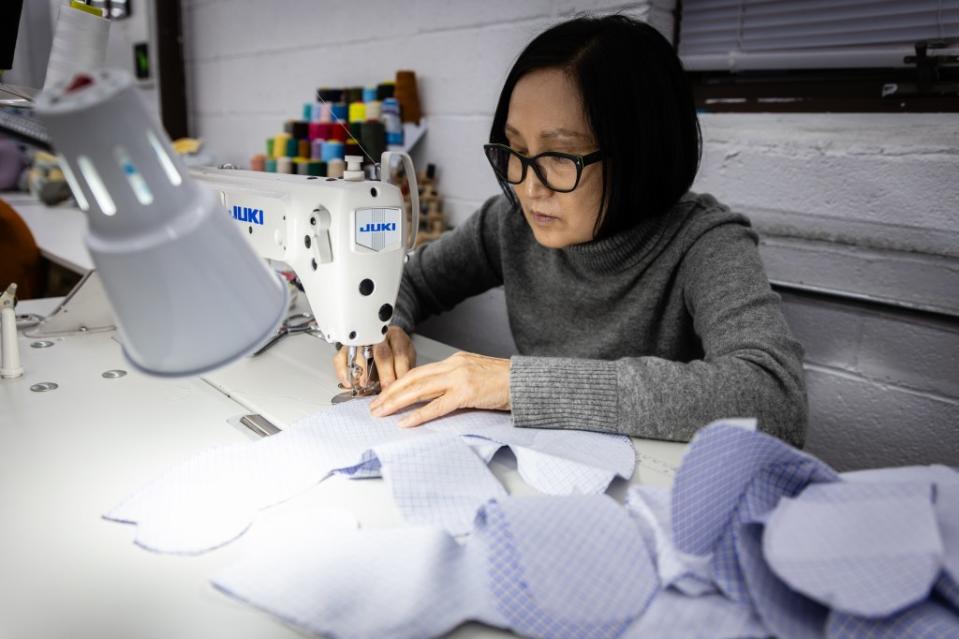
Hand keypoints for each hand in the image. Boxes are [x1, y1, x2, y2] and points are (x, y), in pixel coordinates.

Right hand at [333, 326, 415, 388]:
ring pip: (359, 354)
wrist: (383, 339)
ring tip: (365, 386)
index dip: (400, 372)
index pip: (400, 354)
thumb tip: (403, 388)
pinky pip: (340, 359)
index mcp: (397, 337)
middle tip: (385, 391)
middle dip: (384, 375)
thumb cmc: (395, 351)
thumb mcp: (406, 356)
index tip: (399, 387)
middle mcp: (378, 336)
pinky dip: (343, 372)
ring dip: (362, 373)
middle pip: (382, 354)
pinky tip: (348, 384)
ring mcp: (361, 340)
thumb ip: (404, 370)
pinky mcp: (347, 347)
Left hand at [369, 351, 511, 427]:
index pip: (419, 371)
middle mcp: (454, 365)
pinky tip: (405, 422)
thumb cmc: (504, 382)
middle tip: (374, 405)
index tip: (385, 395)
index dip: (398, 383)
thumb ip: (455, 381)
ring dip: (396, 402)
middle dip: (390, 393)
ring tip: (381, 412)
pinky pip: (437, 406)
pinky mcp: (467, 393)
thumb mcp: (474, 375)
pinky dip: (418, 414)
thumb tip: (435, 396)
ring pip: (419, 389)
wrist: (526, 382)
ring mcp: (460, 378)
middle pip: (413, 378)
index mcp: (455, 360)